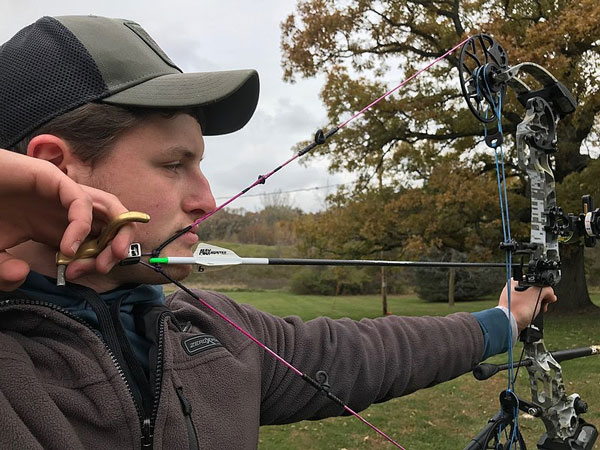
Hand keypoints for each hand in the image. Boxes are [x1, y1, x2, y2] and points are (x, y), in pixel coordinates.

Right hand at [0, 151, 135, 290]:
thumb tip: (22, 274)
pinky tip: (69, 247)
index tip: (75, 275)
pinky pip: (80, 201)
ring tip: (107, 257)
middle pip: (110, 223)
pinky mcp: (52, 178)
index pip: (95, 240)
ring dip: (117, 232)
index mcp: (56, 226)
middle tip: (103, 268)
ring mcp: (61, 192)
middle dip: (117, 246)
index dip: (94, 259)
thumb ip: (3, 271)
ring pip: (108, 208)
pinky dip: (81, 225)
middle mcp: (64, 209)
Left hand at [498, 279, 557, 332]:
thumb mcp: (537, 294)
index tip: (548, 296)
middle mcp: (511, 290)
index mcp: (514, 282)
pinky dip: (531, 312)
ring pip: (530, 302)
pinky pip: (525, 309)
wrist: (509, 324)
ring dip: (537, 307)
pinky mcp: (513, 310)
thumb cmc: (519, 309)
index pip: (534, 283)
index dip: (544, 289)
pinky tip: (532, 316)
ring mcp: (511, 301)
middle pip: (533, 293)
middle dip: (541, 300)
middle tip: (543, 305)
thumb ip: (546, 290)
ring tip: (538, 312)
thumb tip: (551, 295)